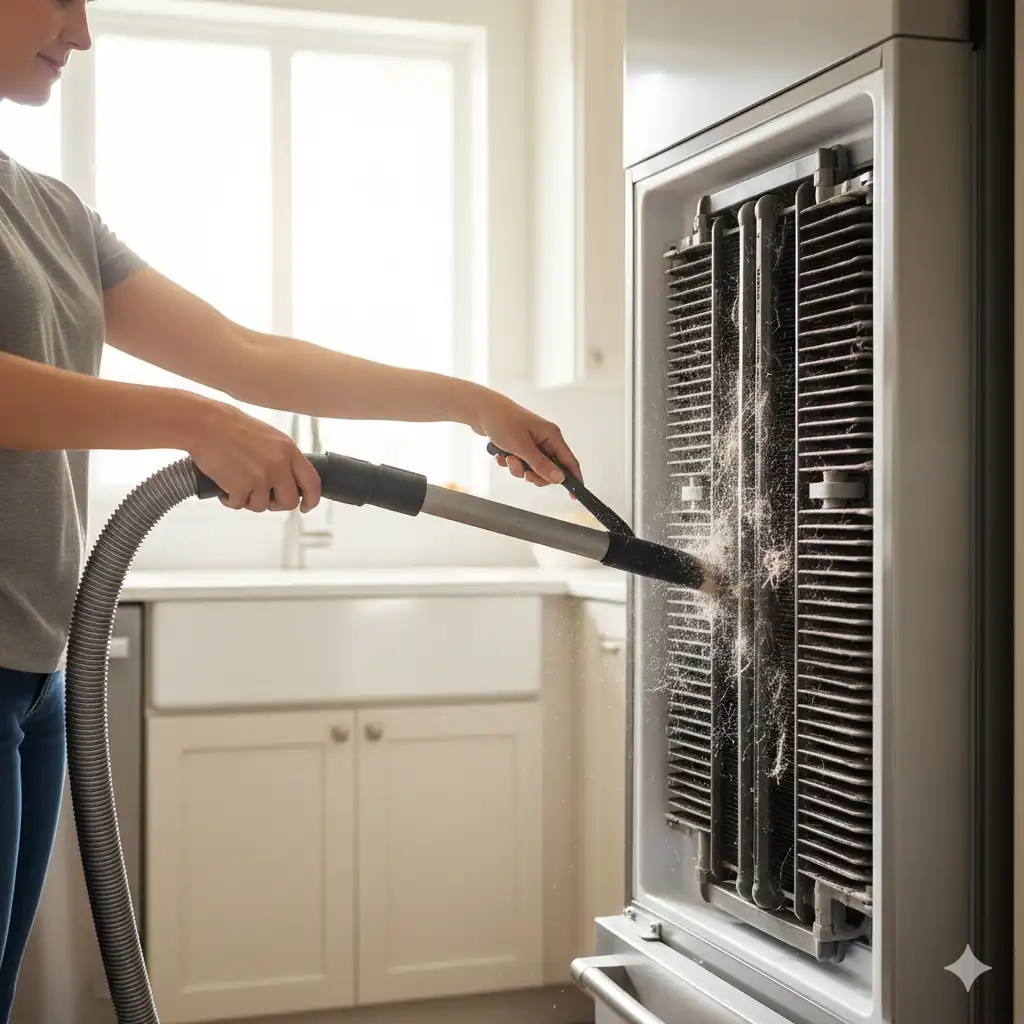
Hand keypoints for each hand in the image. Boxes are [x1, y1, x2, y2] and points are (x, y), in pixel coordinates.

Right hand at [183, 398, 322, 512]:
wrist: (203, 424)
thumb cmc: (230, 427)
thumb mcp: (268, 436)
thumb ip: (281, 457)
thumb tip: (287, 479)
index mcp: (288, 450)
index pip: (312, 482)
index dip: (312, 499)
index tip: (306, 506)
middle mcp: (278, 465)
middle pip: (290, 501)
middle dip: (276, 504)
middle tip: (263, 498)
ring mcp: (260, 478)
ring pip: (262, 506)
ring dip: (249, 500)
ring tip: (236, 484)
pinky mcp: (241, 487)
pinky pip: (239, 505)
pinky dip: (230, 500)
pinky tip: (224, 487)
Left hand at [471, 392, 582, 487]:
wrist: (480, 409)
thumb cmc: (502, 422)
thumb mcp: (522, 447)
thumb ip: (541, 465)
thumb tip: (559, 479)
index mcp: (552, 435)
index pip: (569, 461)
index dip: (574, 479)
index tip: (574, 496)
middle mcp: (545, 439)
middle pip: (549, 469)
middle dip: (534, 474)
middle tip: (523, 473)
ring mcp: (532, 442)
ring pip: (532, 468)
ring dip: (518, 469)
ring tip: (507, 458)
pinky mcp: (520, 445)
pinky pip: (520, 463)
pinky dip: (510, 463)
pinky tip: (500, 454)